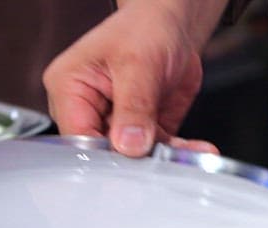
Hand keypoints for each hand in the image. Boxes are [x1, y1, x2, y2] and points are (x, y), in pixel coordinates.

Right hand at [43, 0, 224, 156]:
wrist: (175, 24)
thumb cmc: (145, 27)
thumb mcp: (138, 63)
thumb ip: (133, 106)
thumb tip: (129, 145)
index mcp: (70, 88)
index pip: (78, 135)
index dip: (103, 154)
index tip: (131, 161)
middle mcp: (91, 109)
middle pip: (106, 151)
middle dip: (138, 159)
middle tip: (164, 162)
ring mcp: (119, 121)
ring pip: (137, 154)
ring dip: (166, 157)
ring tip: (189, 156)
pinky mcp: (145, 128)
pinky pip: (160, 148)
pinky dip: (179, 151)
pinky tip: (197, 151)